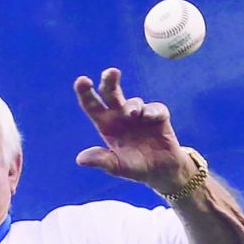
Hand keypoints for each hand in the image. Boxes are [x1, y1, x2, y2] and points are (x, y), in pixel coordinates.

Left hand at [73, 68, 192, 193]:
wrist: (162, 171)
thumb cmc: (135, 167)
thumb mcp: (117, 167)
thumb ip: (102, 160)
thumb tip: (80, 159)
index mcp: (106, 124)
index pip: (92, 105)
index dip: (85, 93)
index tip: (82, 80)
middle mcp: (120, 116)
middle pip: (111, 93)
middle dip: (109, 81)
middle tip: (111, 72)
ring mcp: (139, 114)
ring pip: (133, 101)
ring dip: (132, 106)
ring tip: (133, 114)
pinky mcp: (158, 116)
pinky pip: (154, 108)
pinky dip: (152, 111)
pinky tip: (149, 117)